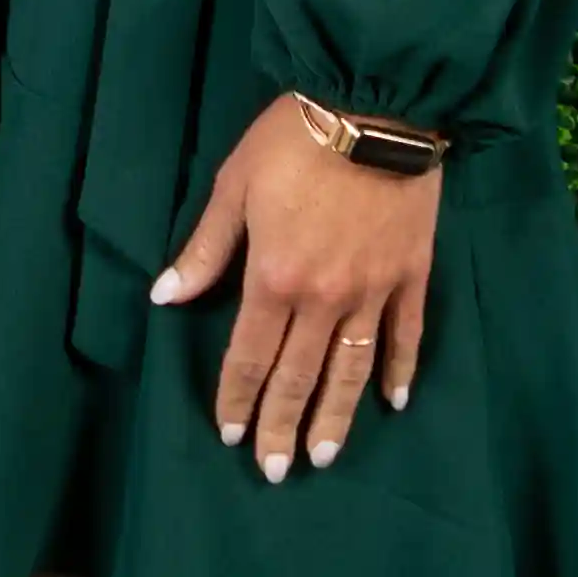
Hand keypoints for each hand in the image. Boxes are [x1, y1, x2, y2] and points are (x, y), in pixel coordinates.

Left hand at [150, 92, 439, 479]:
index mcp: (274, 280)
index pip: (248, 357)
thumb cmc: (294, 139)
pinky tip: (395, 402)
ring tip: (326, 455)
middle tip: (275, 472)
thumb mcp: (234, 185)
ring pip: (352, 370)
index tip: (230, 436)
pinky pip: (406, 334)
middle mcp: (324, 299)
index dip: (237, 399)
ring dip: (337, 417)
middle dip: (281, 428)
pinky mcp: (412, 275)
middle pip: (298, 377)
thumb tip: (165, 297)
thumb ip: (206, 249)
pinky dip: (400, 370)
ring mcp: (373, 291)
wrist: (376, 105)